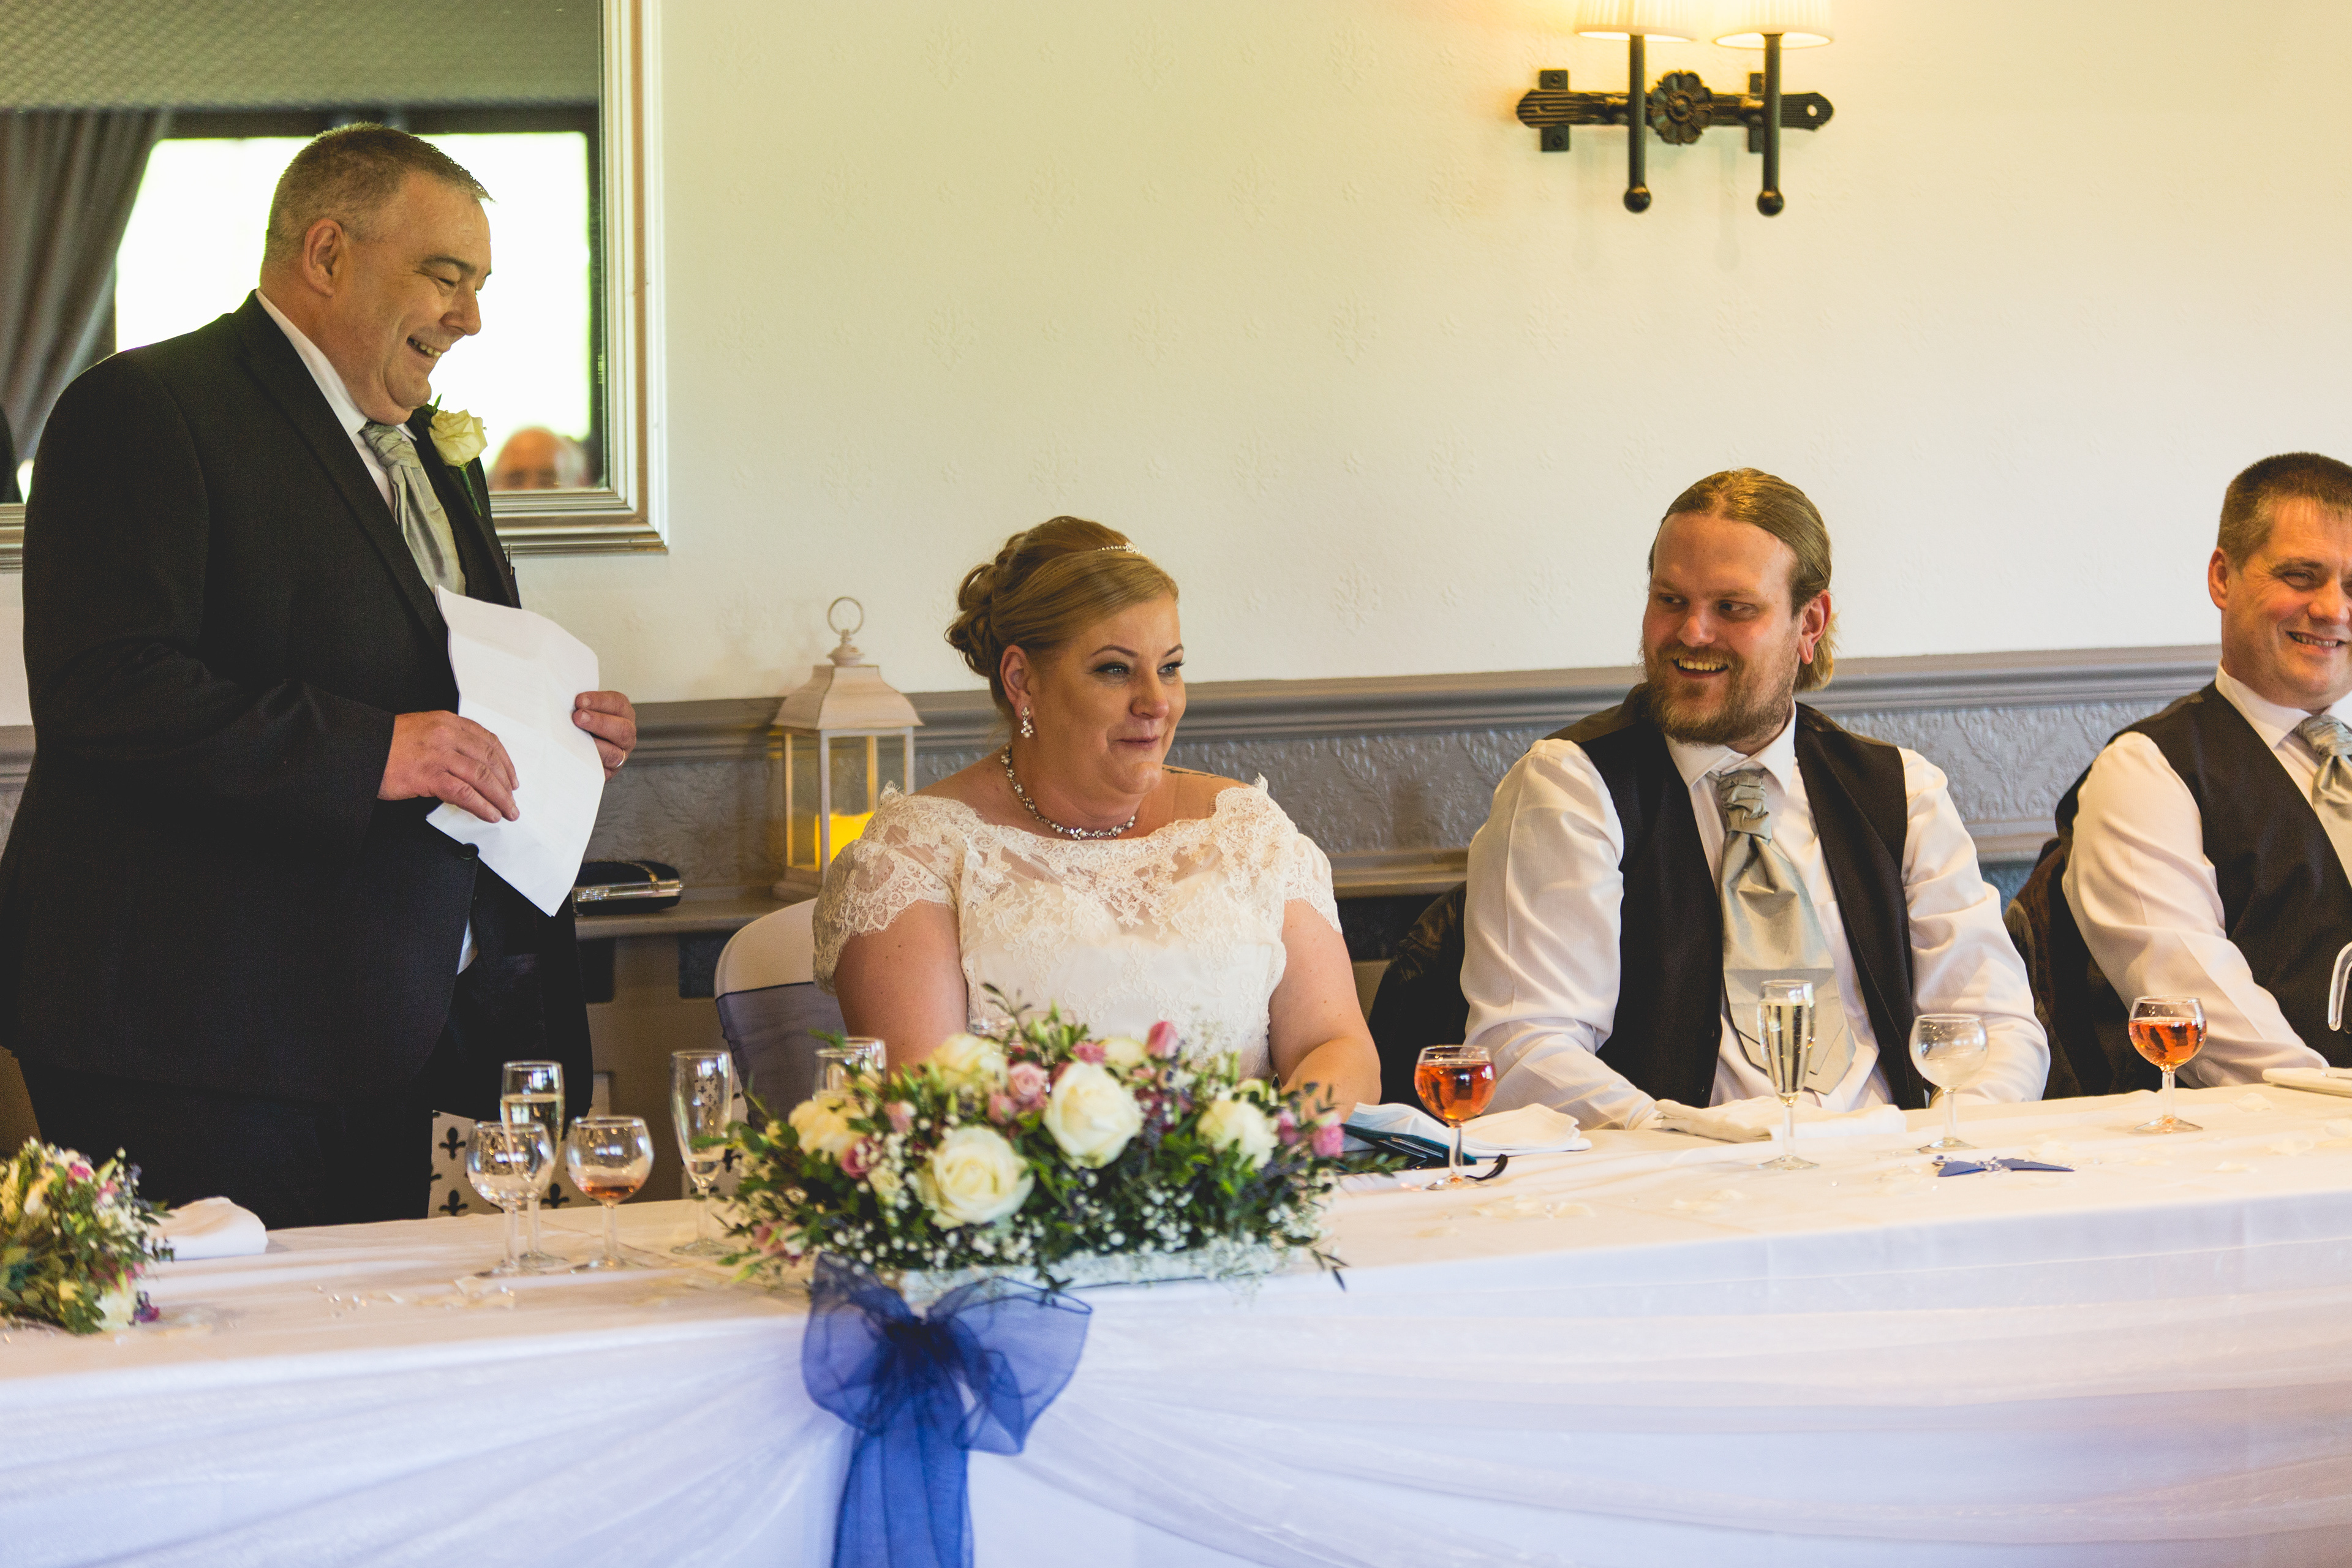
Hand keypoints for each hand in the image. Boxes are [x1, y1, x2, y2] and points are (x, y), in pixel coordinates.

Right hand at [381, 711, 517, 822]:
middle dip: (505, 783)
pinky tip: (489, 814)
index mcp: (447, 722)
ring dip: (499, 798)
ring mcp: (439, 755)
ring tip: (506, 811)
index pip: (487, 741)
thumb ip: (448, 742)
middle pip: (489, 760)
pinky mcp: (429, 775)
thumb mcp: (422, 732)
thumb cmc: (386, 744)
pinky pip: (464, 793)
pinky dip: (481, 806)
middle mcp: (447, 735)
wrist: (358, 749)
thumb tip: (471, 764)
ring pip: (482, 777)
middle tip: (512, 799)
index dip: (505, 762)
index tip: (511, 777)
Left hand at [573, 690, 636, 778]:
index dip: (599, 701)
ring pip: (614, 753)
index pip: (617, 703)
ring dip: (594, 745)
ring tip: (574, 738)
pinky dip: (588, 764)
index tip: (579, 700)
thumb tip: (564, 700)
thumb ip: (578, 704)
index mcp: (622, 713)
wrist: (574, 746)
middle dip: (599, 722)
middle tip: (578, 717)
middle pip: (622, 729)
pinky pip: (602, 771)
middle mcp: (626, 735)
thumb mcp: (583, 708)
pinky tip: (574, 756)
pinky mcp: (609, 772)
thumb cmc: (579, 722)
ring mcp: (620, 755)